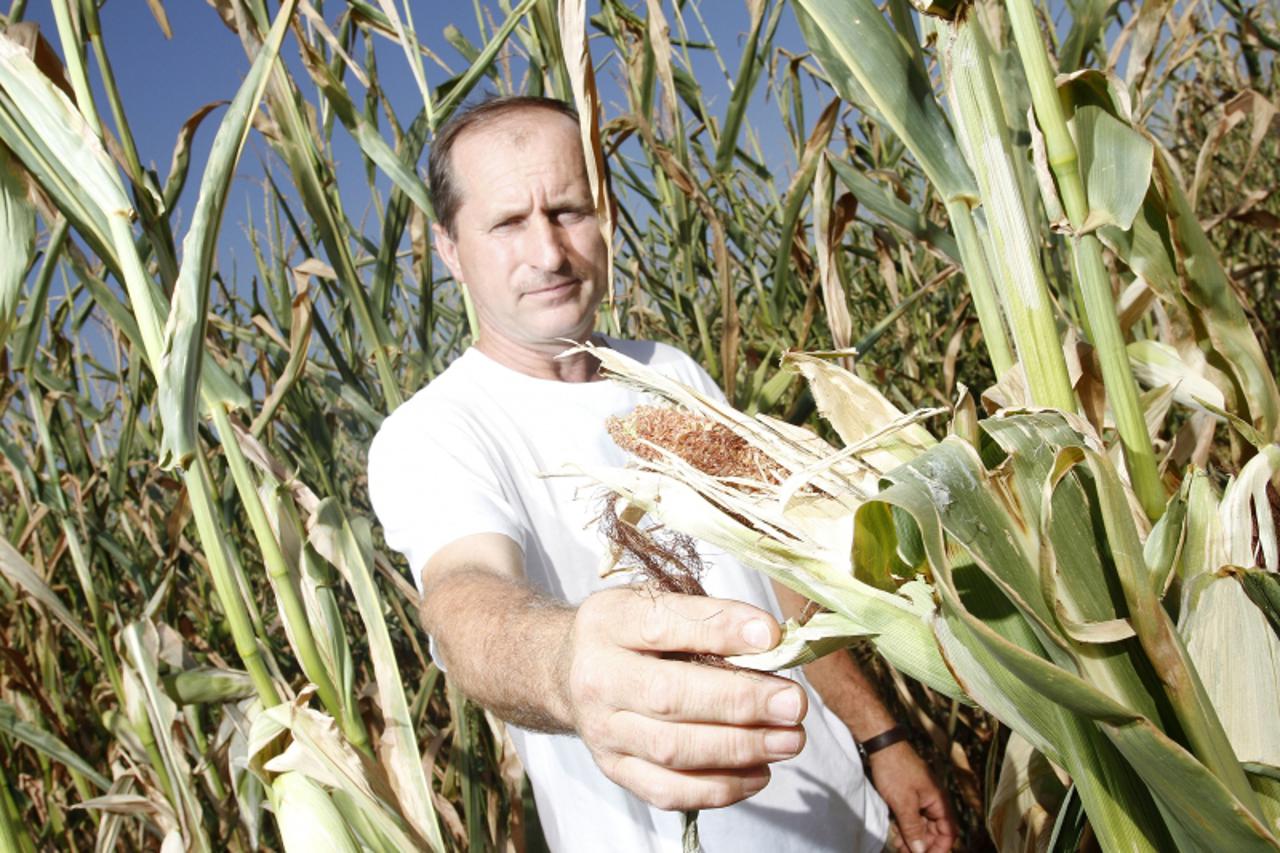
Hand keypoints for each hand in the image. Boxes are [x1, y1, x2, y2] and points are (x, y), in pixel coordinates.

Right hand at [556, 588, 808, 810]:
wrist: (570, 670)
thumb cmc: (630, 631)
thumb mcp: (657, 602)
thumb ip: (707, 617)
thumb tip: (773, 640)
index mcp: (608, 622)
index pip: (664, 625)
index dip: (720, 630)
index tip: (772, 636)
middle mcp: (597, 678)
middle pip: (669, 696)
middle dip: (741, 702)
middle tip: (793, 703)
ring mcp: (603, 731)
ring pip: (673, 750)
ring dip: (740, 748)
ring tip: (789, 739)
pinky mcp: (615, 770)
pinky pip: (668, 791)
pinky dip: (719, 789)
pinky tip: (759, 772)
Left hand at [870, 741, 956, 852]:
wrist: (881, 745)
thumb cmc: (895, 769)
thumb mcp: (903, 803)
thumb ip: (913, 828)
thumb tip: (921, 851)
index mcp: (938, 802)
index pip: (948, 832)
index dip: (940, 848)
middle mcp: (932, 801)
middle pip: (935, 832)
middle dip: (923, 846)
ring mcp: (920, 798)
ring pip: (921, 826)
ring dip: (912, 839)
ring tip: (899, 848)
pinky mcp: (907, 796)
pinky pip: (911, 817)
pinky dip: (905, 828)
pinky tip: (896, 836)